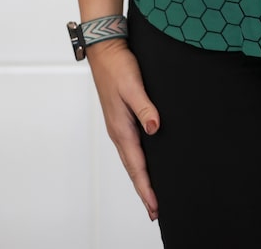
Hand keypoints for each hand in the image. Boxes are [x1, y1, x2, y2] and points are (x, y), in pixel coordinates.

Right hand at [86, 38, 160, 218]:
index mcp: (121, 128)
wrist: (105, 49)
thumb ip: (145, 107)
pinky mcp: (121, 118)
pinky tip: (145, 162)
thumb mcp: (133, 85)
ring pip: (131, 159)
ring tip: (150, 194)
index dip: (146, 187)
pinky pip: (130, 147)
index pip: (136, 165)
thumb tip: (154, 128)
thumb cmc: (118, 66)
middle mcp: (118, 131)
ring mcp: (118, 125)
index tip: (155, 206)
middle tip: (154, 210)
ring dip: (140, 177)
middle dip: (143, 190)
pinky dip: (138, 161)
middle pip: (132, 168)